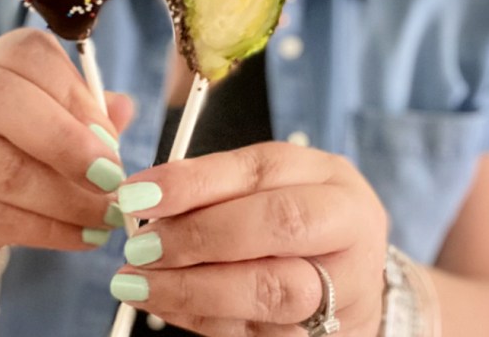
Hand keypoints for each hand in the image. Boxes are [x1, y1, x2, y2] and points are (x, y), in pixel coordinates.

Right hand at [0, 29, 133, 273]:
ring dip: (67, 197)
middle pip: (3, 101)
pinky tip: (88, 236)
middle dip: (67, 142)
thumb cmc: (22, 143)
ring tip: (110, 214)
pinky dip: (52, 231)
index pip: (29, 55)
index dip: (75, 94)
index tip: (111, 135)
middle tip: (113, 176)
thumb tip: (124, 108)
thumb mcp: (54, 114)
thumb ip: (89, 109)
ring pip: (3, 168)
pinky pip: (0, 217)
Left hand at [112, 142, 387, 335]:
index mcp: (329, 178)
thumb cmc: (297, 222)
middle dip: (198, 235)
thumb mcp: (266, 188)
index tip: (137, 195)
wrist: (350, 282)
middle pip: (277, 224)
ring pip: (272, 289)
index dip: (194, 182)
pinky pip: (258, 332)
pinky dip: (203, 318)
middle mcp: (347, 228)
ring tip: (140, 283)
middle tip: (140, 247)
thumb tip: (144, 198)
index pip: (261, 169)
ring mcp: (344, 286)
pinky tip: (166, 304)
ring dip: (193, 288)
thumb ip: (215, 188)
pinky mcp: (325, 333)